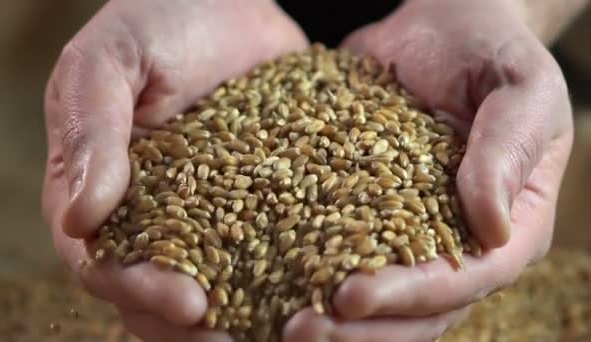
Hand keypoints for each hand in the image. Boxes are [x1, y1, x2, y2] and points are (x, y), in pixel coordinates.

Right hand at [42, 1, 306, 340]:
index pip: (105, 264)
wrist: (224, 2)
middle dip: (197, 327)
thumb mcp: (111, 60)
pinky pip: (270, 248)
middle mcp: (154, 216)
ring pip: (219, 283)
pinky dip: (288, 276)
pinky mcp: (259, 201)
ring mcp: (210, 214)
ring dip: (246, 316)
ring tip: (289, 331)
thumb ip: (91, 130)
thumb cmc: (156, 20)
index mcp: (104, 194)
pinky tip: (319, 290)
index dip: (141, 291)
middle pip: (159, 293)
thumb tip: (81, 219)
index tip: (191, 304)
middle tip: (242, 339)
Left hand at [283, 0, 573, 340]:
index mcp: (507, 225)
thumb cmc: (490, 51)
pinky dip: (305, 266)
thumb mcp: (520, 88)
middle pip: (416, 308)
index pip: (466, 278)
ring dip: (329, 316)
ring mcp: (409, 231)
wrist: (440, 28)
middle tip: (298, 332)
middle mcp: (457, 242)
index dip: (410, 296)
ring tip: (276, 322)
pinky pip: (339, 247)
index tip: (349, 297)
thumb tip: (489, 227)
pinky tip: (262, 277)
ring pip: (377, 294)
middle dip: (360, 328)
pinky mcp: (367, 209)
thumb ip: (508, 150)